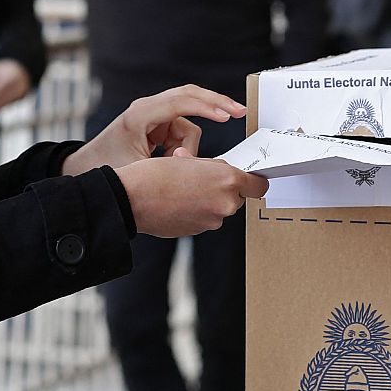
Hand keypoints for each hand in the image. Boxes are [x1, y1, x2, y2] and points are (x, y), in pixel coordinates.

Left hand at [62, 85, 245, 174]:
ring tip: (172, 165)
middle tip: (240, 112)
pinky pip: (182, 132)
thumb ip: (170, 164)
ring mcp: (153, 115)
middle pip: (191, 95)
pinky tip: (172, 161)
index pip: (181, 100)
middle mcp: (148, 108)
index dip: (207, 106)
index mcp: (140, 114)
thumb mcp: (138, 169)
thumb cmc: (106, 168)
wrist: (84, 169)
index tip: (228, 116)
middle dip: (216, 104)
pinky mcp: (157, 125)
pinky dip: (184, 147)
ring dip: (188, 146)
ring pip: (189, 123)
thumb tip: (194, 162)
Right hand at [114, 150, 268, 237]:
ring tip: (185, 190)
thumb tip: (222, 173)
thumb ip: (214, 169)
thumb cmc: (156, 175)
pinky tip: (179, 202)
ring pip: (219, 208)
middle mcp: (224, 204)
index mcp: (227, 181)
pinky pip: (205, 219)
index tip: (249, 179)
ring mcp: (211, 221)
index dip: (253, 181)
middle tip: (202, 178)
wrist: (132, 198)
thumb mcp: (191, 160)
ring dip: (209, 201)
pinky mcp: (197, 231)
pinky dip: (197, 211)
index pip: (259, 186)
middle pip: (237, 197)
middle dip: (224, 189)